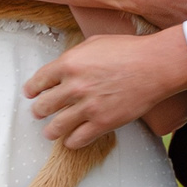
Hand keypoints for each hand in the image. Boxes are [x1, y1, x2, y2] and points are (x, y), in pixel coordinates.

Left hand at [26, 27, 186, 150]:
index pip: (38, 82)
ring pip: (56, 127)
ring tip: (50, 132)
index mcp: (69, 64)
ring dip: (50, 131)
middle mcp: (74, 87)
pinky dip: (71, 142)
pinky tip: (72, 140)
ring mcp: (88, 107)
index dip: (31, 90)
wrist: (155, 65)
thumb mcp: (94, 43)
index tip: (31, 94)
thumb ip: (75, 57)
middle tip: (39, 112)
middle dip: (39, 111)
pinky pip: (77, 140)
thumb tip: (63, 67)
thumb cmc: (129, 50)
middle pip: (43, 106)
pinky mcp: (102, 123)